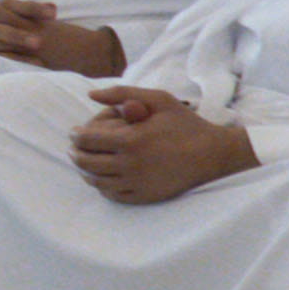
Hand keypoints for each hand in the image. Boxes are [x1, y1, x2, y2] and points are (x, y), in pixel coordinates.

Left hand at [74, 85, 260, 206]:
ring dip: (85, 171)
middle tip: (75, 148)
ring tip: (85, 162)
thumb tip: (90, 94)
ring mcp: (138, 183)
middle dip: (76, 153)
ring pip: (96, 181)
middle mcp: (132, 164)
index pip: (86, 140)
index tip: (74, 133)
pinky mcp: (146, 196)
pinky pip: (113, 194)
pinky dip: (102, 186)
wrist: (214, 154)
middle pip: (86, 162)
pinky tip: (103, 177)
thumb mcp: (158, 99)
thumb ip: (122, 93)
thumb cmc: (185, 123)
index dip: (75, 135)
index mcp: (131, 140)